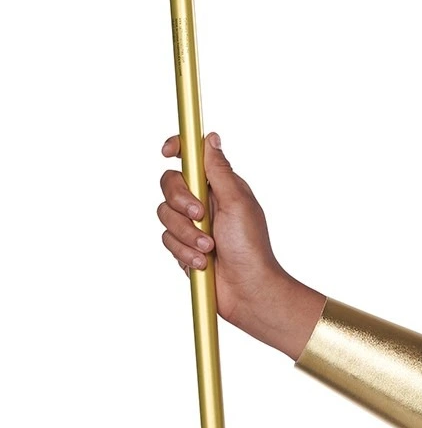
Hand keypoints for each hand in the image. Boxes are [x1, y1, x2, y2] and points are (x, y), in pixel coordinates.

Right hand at [156, 132, 323, 356]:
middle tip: (200, 216)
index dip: (177, 148)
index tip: (167, 152)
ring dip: (185, 233)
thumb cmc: (250, 248)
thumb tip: (211, 137)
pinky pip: (166, 239)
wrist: (248, 291)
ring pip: (164, 213)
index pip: (191, 157)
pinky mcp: (183, 246)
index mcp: (219, 186)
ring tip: (208, 249)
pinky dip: (183, 251)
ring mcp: (192, 225)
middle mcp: (203, 201)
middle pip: (169, 183)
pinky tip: (202, 263)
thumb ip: (219, 170)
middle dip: (180, 201)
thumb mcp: (237, 202)